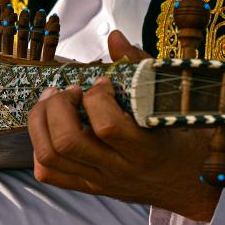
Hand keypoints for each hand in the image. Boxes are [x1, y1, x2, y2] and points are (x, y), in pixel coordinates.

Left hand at [28, 31, 220, 221]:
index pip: (107, 126)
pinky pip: (48, 173)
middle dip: (57, 107)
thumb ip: (142, 68)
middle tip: (69, 91)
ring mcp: (98, 180)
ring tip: (52, 102)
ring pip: (50, 156)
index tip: (102, 83)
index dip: (96, 97)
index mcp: (145, 149)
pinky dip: (40, 147)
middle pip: (67, 141)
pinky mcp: (86, 186)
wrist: (184, 183)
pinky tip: (50, 128)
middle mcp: (118, 169)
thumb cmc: (180, 138)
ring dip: (41, 122)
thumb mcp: (172, 103)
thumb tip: (114, 37)